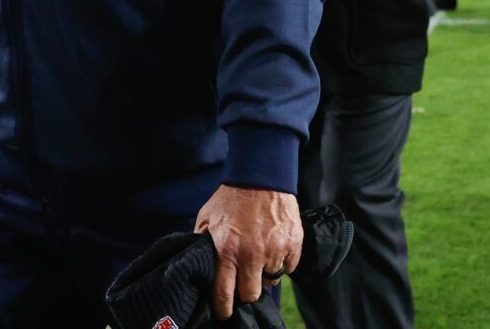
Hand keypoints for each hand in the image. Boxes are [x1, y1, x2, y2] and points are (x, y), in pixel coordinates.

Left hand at [194, 185, 301, 319]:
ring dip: (264, 273)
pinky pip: (289, 267)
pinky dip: (282, 262)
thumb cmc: (231, 198)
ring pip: (271, 281)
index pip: (224, 293)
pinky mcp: (293, 244)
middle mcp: (252, 255)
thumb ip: (202, 243)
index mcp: (227, 251)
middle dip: (246, 292)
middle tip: (244, 282)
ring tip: (259, 255)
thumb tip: (197, 263)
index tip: (224, 313)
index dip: (223, 308)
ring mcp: (275, 250)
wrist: (261, 175)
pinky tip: (274, 247)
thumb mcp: (206, 218)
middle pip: (251, 294)